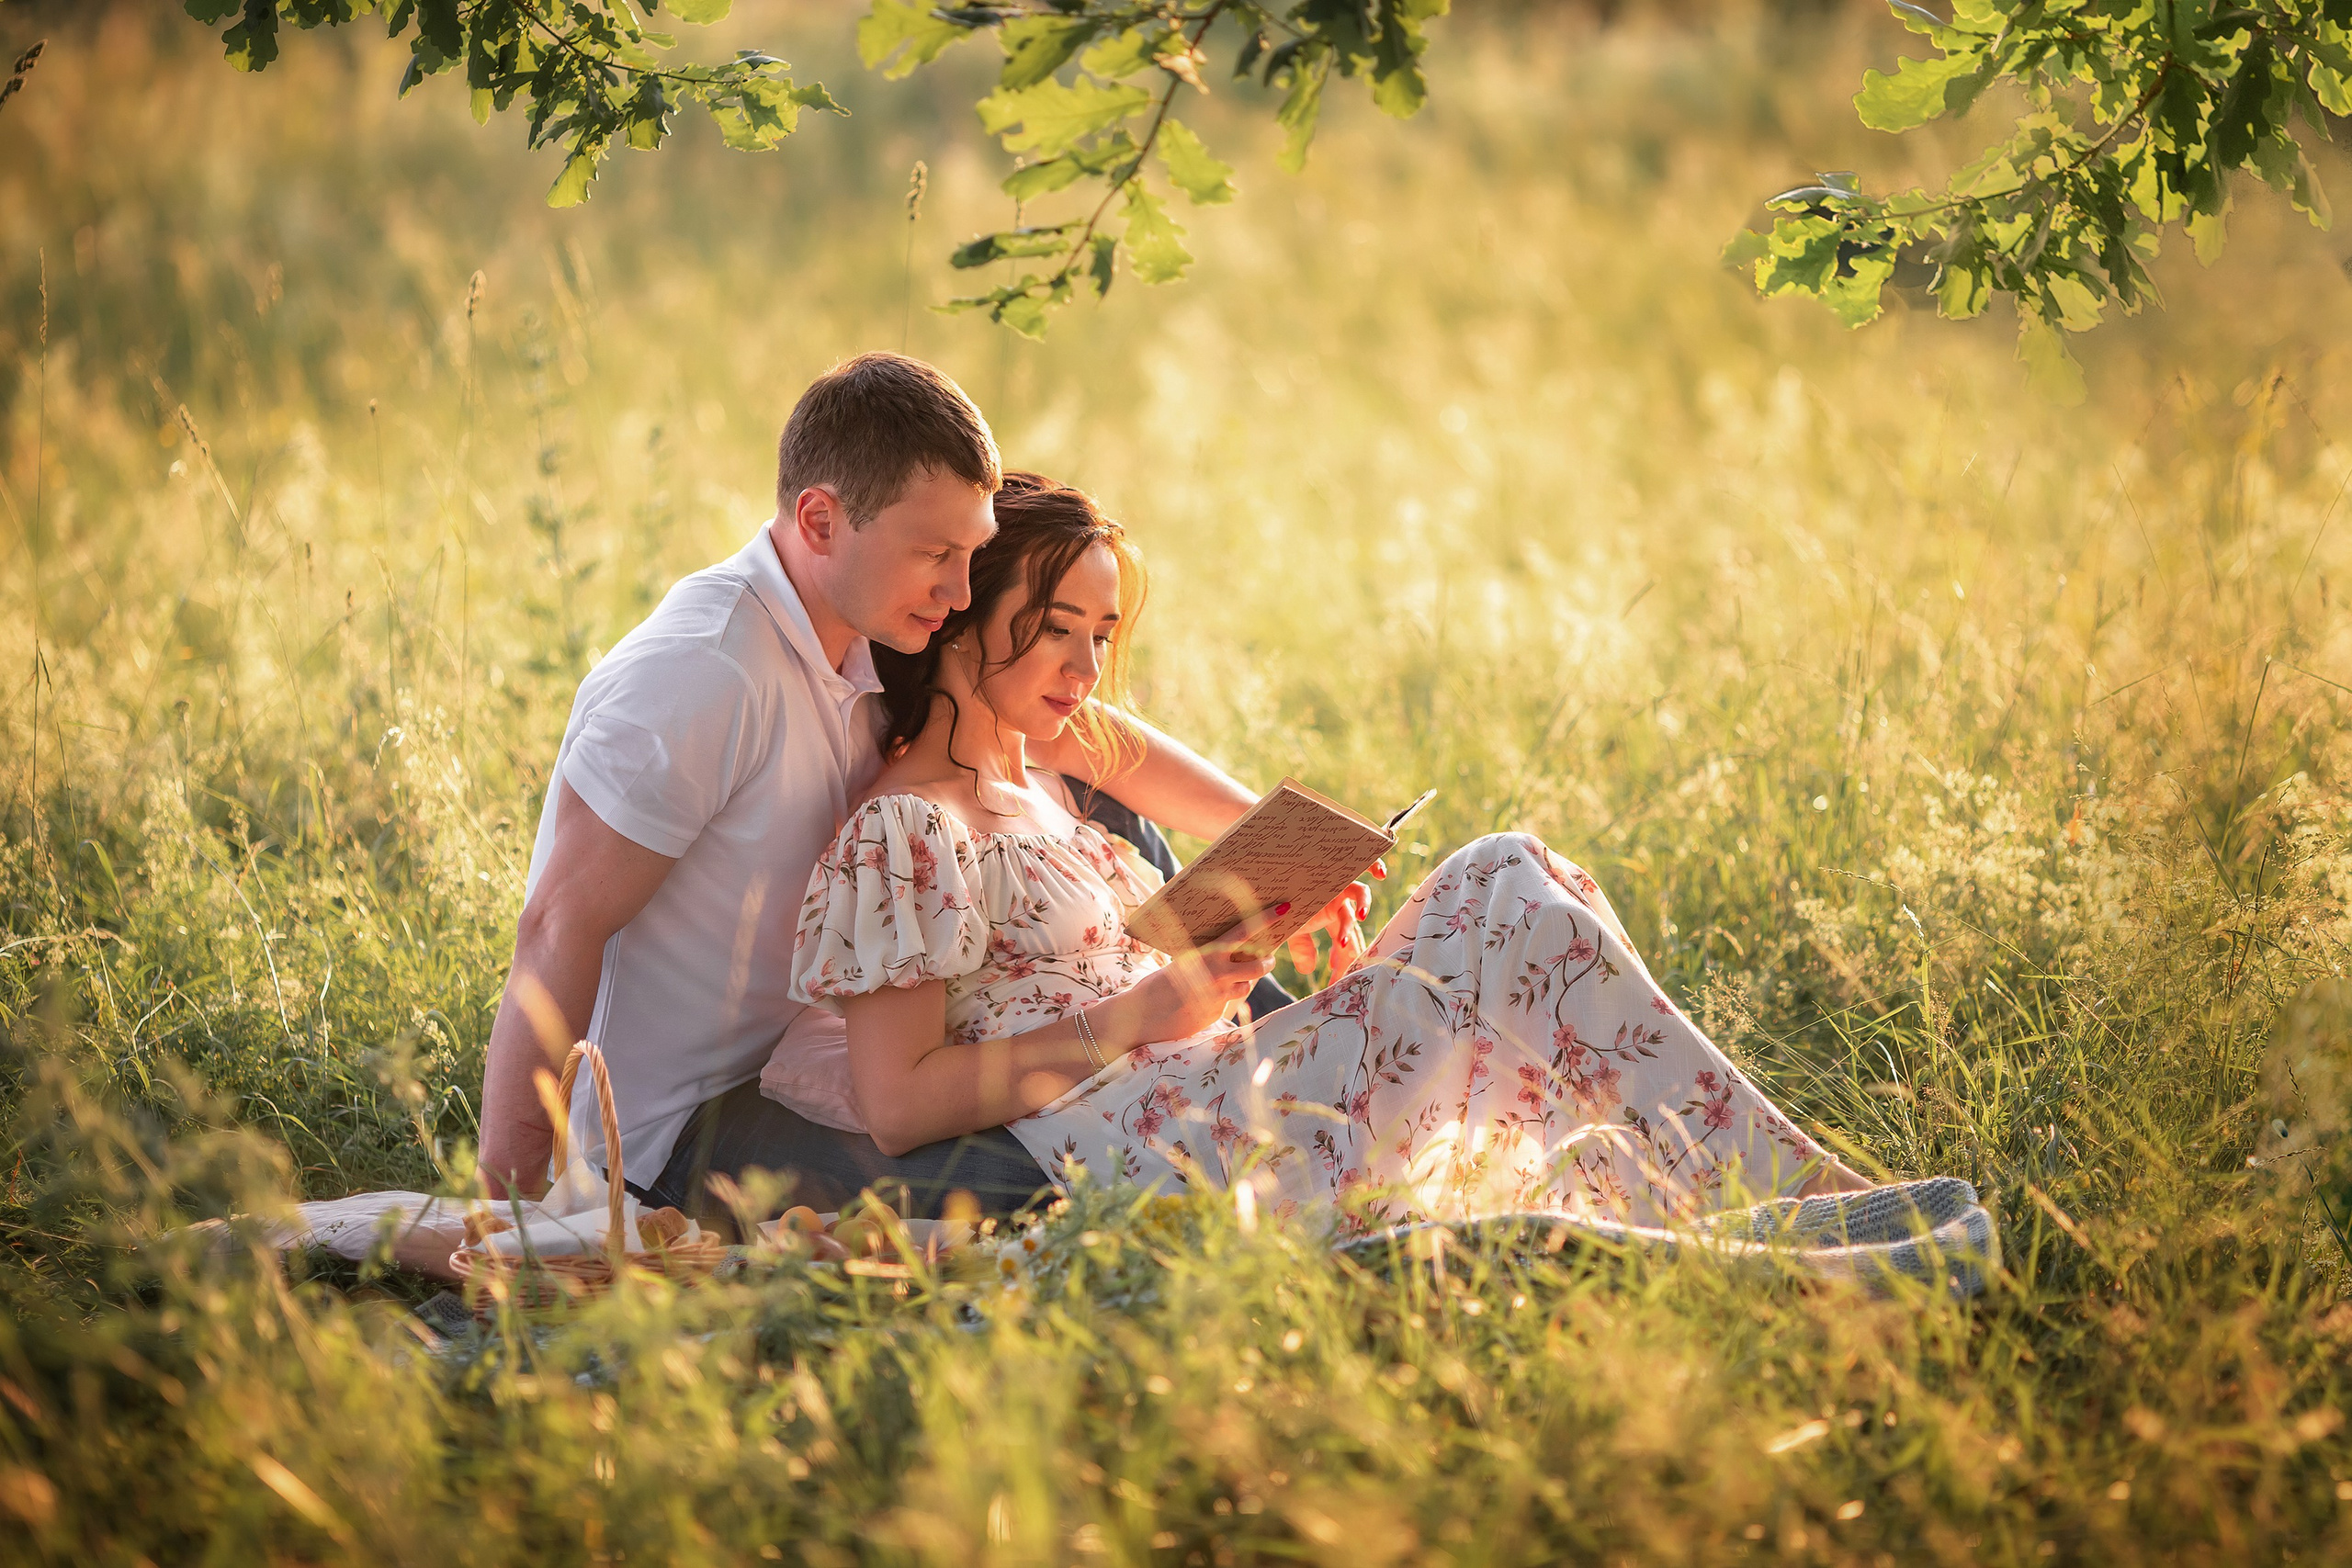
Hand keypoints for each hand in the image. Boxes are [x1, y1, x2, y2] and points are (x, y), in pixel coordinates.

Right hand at [1117, 907, 1282, 1044]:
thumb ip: (1207, 959)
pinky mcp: (1216, 1013)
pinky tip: (1205, 1000)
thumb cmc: (1158, 986)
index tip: (1284, 909)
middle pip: (1257, 964)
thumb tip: (1229, 952)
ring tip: (1233, 980)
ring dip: (1245, 982)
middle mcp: (1215, 972)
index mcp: (1206, 952)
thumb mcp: (1182, 965)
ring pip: (1248, 985)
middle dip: (1267, 961)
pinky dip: (1225, 998)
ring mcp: (1218, 995)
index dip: (1265, 920)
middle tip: (1269, 958)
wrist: (1141, 1016)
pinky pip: (1231, 1002)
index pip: (1242, 932)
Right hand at [1286, 859, 1385, 982]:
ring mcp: (1341, 882)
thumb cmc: (1283, 898)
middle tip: (1343, 965)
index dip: (1344, 963)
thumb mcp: (1291, 928)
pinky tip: (1380, 875)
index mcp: (1332, 917)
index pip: (1346, 943)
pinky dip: (1373, 865)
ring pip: (1359, 894)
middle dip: (1349, 948)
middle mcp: (1340, 901)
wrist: (1272, 867)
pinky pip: (1361, 862)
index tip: (1338, 981)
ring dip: (1361, 907)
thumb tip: (1310, 971)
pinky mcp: (1338, 865)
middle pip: (1353, 925)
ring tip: (1358, 918)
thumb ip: (1302, 947)